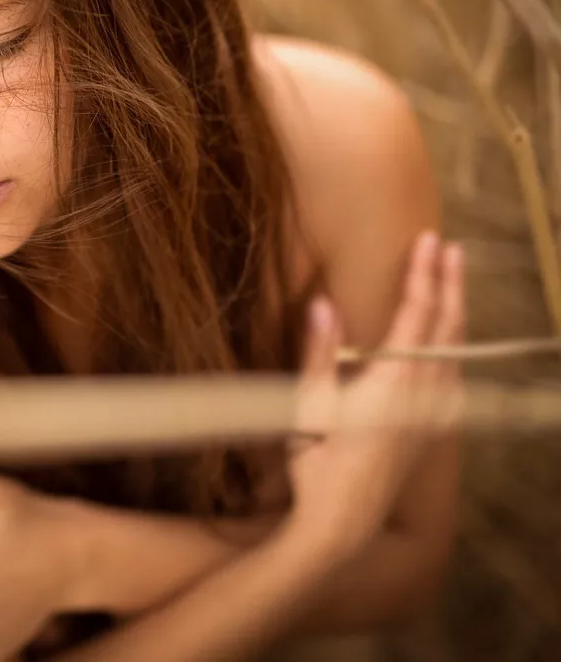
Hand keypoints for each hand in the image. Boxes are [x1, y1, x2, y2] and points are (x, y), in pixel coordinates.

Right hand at [287, 231, 463, 562]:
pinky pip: (451, 376)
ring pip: (454, 351)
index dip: (424, 275)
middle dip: (449, 284)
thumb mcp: (309, 406)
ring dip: (453, 312)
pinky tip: (446, 345)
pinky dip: (451, 346)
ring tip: (451, 283)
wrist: (342, 520)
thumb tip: (322, 302)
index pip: (417, 315)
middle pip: (446, 327)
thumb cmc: (317, 464)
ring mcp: (430, 414)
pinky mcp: (429, 429)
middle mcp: (421, 395)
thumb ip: (320, 352)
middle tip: (450, 248)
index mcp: (393, 383)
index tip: (428, 241)